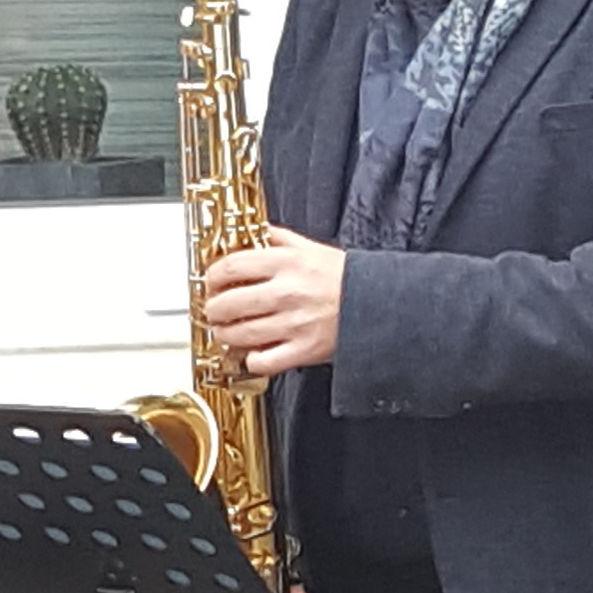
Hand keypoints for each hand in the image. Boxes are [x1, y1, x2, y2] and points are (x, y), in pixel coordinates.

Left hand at [200, 230, 344, 376]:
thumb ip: (280, 238)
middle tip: (214, 310)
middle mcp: (287, 292)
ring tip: (226, 332)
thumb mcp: (312, 248)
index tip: (211, 282)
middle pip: (229, 303)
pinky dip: (252, 360)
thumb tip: (255, 231)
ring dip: (225, 335)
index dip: (212, 276)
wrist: (381, 303)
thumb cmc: (346, 278)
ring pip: (241, 334)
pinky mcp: (304, 350)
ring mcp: (295, 323)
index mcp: (287, 263)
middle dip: (213, 309)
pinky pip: (264, 361)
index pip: (232, 267)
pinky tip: (252, 353)